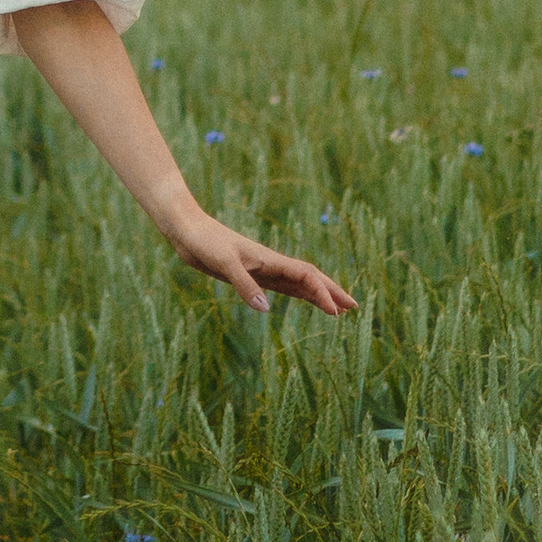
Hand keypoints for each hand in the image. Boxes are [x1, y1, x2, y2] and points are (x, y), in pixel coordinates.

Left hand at [163, 203, 356, 317]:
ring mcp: (262, 269)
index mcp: (269, 259)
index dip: (323, 293)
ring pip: (298, 284)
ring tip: (337, 309)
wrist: (187, 229)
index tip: (336, 312)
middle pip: (310, 278)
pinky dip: (299, 294)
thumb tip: (266, 310)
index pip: (306, 276)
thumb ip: (244, 285)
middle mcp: (271, 264)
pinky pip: (282, 286)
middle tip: (354, 308)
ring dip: (319, 295)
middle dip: (331, 292)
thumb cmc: (204, 242)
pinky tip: (305, 300)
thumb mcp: (222, 264)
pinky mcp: (250, 274)